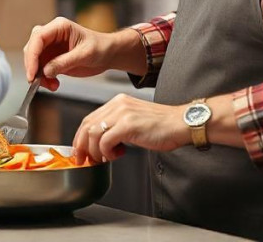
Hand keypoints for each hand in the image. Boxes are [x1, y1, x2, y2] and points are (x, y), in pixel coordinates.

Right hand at [23, 17, 140, 91]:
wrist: (108, 55)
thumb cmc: (100, 48)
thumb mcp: (84, 55)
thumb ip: (64, 62)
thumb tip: (45, 71)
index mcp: (59, 27)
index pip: (38, 37)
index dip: (32, 55)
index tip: (33, 72)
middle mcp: (52, 35)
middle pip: (32, 48)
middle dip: (33, 66)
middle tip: (36, 81)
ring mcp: (51, 47)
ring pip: (34, 60)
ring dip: (38, 75)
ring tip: (52, 86)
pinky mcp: (52, 58)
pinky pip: (41, 69)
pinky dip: (44, 79)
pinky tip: (54, 84)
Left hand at [71, 94, 187, 163]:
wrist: (182, 123)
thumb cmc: (163, 127)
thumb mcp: (134, 121)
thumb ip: (118, 126)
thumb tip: (101, 144)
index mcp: (118, 102)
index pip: (89, 119)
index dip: (81, 137)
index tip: (80, 151)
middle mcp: (118, 104)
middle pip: (87, 125)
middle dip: (82, 146)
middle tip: (85, 160)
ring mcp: (122, 113)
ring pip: (93, 134)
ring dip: (96, 151)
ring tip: (105, 158)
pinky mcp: (128, 124)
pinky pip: (105, 141)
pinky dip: (107, 152)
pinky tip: (117, 155)